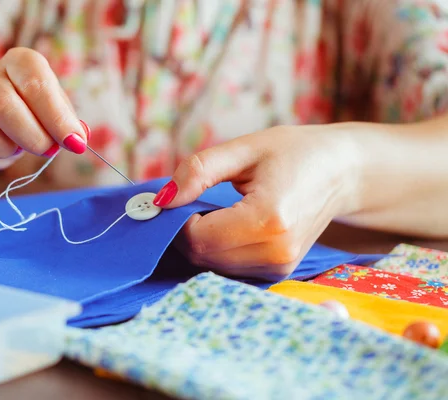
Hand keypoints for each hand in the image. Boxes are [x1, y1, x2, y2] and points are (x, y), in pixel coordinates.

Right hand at [0, 48, 88, 169]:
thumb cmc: (32, 116)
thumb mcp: (54, 114)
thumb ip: (67, 123)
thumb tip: (77, 138)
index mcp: (20, 63)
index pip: (35, 82)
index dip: (57, 117)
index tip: (73, 143)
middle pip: (1, 102)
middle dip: (31, 136)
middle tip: (46, 150)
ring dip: (1, 147)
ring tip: (15, 151)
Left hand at [153, 124, 361, 279]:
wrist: (342, 171)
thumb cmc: (295, 152)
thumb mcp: (244, 150)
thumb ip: (198, 171)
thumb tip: (162, 199)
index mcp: (268, 219)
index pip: (199, 238)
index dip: (178, 220)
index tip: (182, 197)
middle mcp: (276, 252)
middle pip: (203, 257)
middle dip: (186, 232)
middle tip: (193, 201)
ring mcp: (280, 266)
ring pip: (213, 267)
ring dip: (202, 242)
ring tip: (217, 210)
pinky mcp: (280, 271)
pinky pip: (230, 269)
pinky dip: (218, 250)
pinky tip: (229, 226)